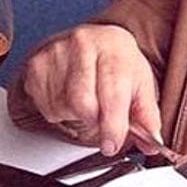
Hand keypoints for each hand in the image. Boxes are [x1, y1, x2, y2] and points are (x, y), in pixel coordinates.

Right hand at [20, 23, 159, 154]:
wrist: (90, 43)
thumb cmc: (115, 64)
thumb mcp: (139, 84)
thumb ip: (146, 116)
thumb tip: (151, 144)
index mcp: (114, 45)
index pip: (112, 91)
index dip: (113, 124)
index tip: (112, 144)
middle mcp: (83, 43)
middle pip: (82, 102)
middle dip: (92, 121)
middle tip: (99, 122)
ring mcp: (55, 52)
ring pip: (62, 107)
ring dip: (74, 116)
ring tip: (85, 101)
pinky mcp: (36, 65)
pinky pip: (45, 105)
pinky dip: (57, 111)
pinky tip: (66, 97)